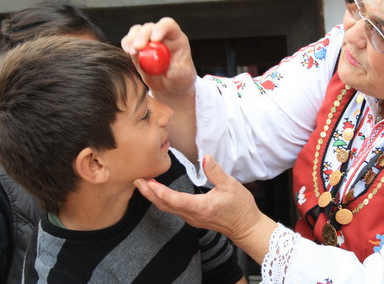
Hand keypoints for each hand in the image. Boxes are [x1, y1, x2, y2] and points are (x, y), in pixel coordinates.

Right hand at [121, 17, 195, 95]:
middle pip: (150, 27)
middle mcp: (162, 35)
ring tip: (133, 52)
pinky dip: (126, 44)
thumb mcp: (183, 76)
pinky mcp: (138, 48)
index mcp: (176, 38)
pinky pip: (129, 40)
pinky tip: (127, 51)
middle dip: (142, 35)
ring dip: (132, 39)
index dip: (161, 28)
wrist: (169, 86)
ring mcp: (149, 40)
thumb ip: (177, 70)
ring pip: (137, 31)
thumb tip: (167, 67)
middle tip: (138, 48)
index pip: (168, 25)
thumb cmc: (180, 79)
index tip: (155, 39)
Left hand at [134, 155, 276, 262]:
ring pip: (167, 208)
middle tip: (137, 179)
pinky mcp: (193, 218)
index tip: (148, 181)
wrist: (246, 227)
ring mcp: (192, 218)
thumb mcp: (231, 185)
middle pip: (165, 205)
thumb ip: (216, 172)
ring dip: (153, 197)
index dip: (160, 191)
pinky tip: (158, 192)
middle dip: (149, 193)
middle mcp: (193, 215)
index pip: (175, 200)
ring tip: (143, 184)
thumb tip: (206, 157)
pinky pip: (173, 210)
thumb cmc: (240, 206)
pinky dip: (162, 200)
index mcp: (201, 207)